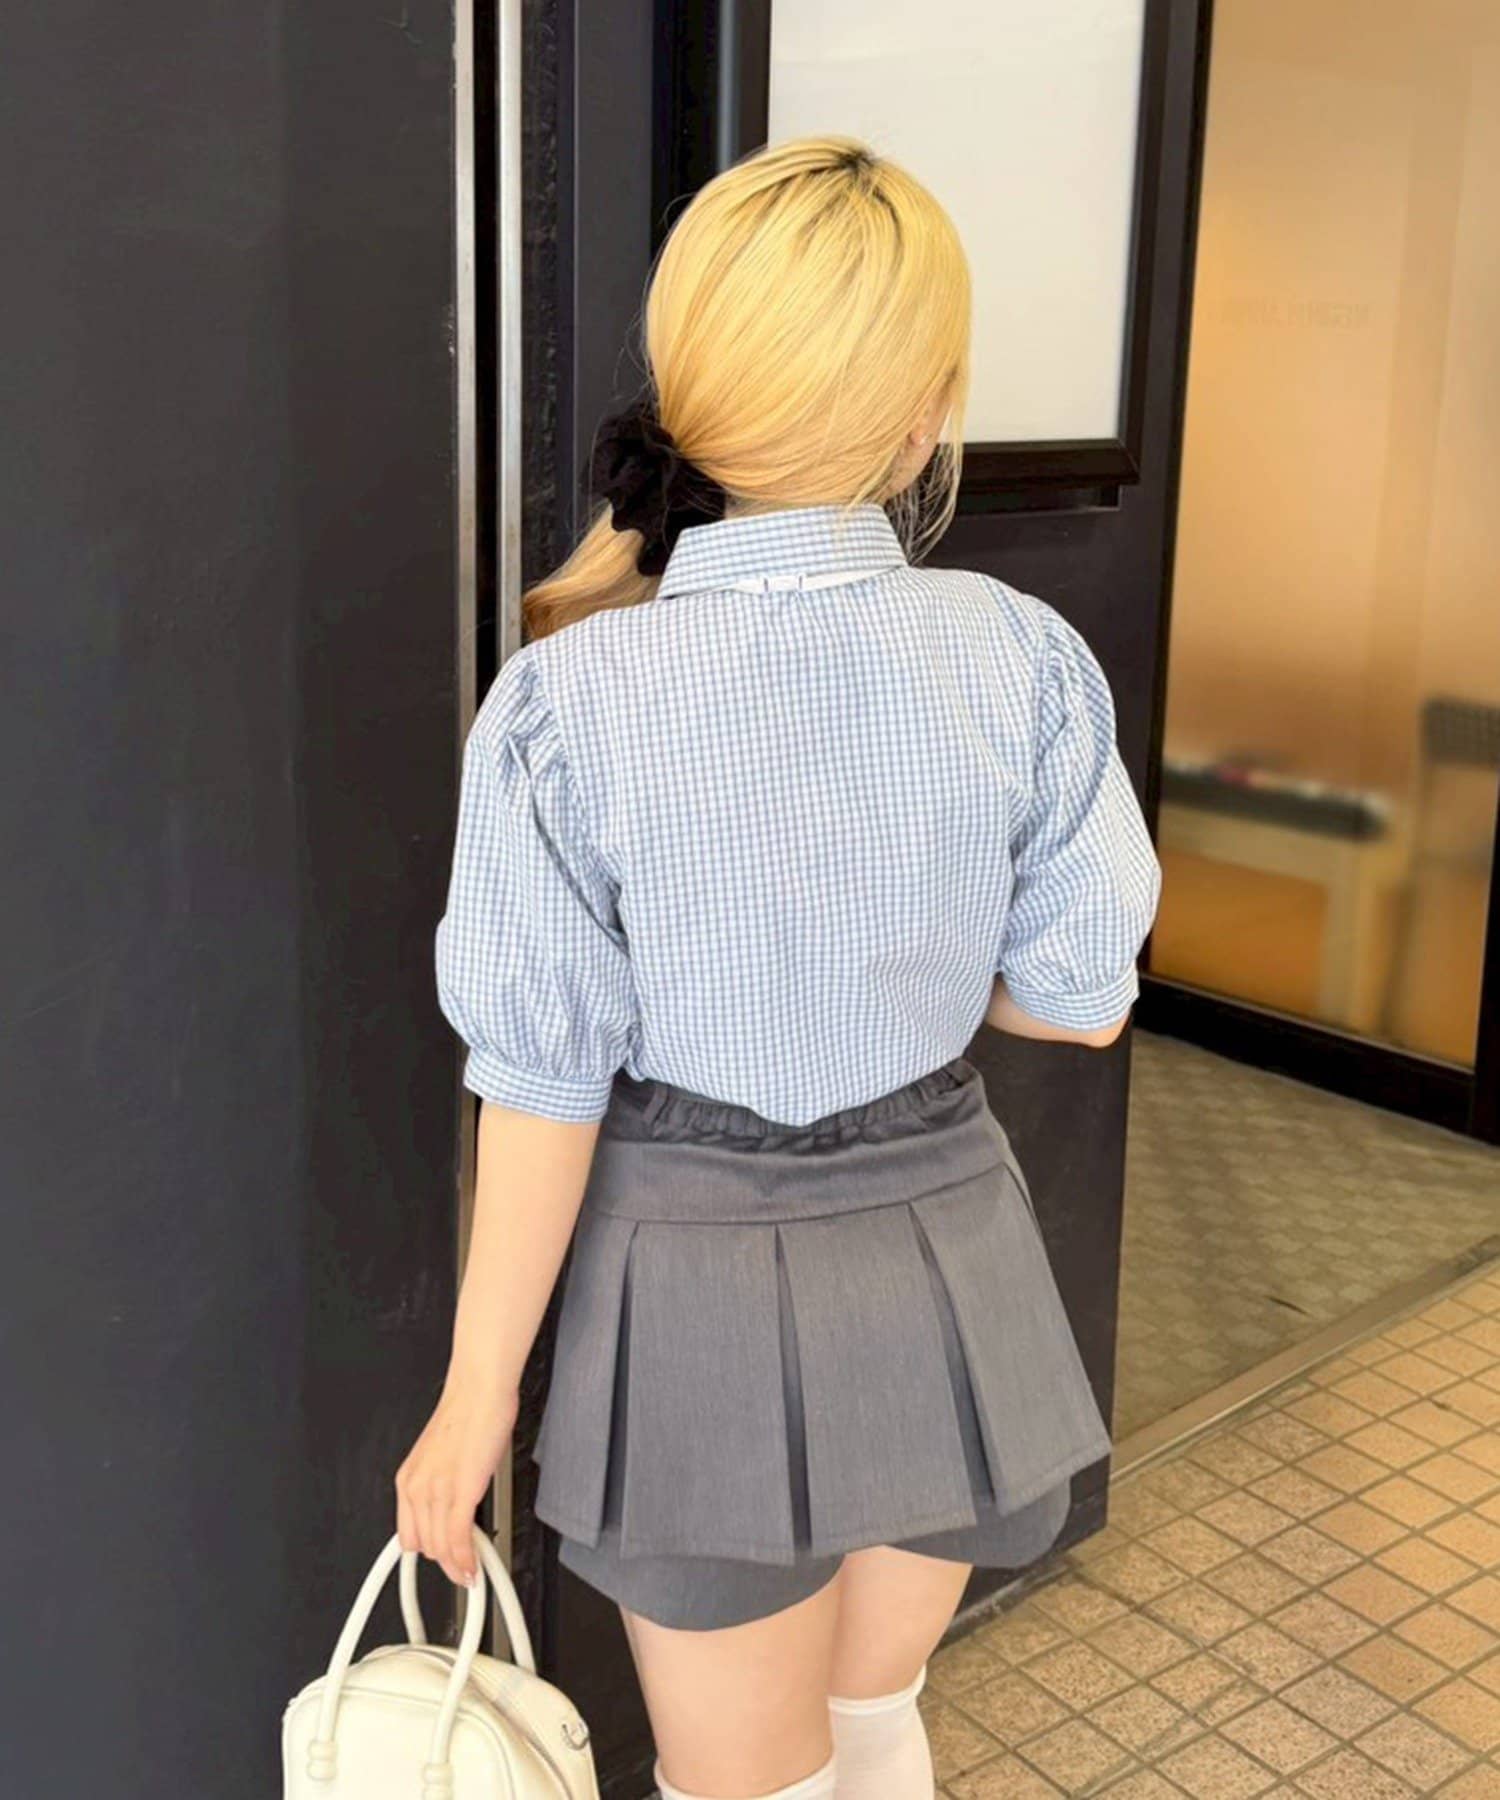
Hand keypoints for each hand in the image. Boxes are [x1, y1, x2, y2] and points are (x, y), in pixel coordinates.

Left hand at [394, 1375, 518, 1587]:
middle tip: (465, 1566)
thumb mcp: (441, 1455)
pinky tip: (475, 1566)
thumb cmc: (468, 1414)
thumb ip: (442, 1484)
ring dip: (459, 1566)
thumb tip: (455, 1506)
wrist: (479, 1390)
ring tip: (473, 1571)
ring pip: (441, 1548)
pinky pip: (458, 1540)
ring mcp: (437, 1491)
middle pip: (426, 1546)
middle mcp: (417, 1488)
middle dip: (447, 1561)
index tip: (444, 1559)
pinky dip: (467, 1559)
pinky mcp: (461, 1492)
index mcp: (408, 1480)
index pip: (409, 1535)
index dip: (429, 1552)